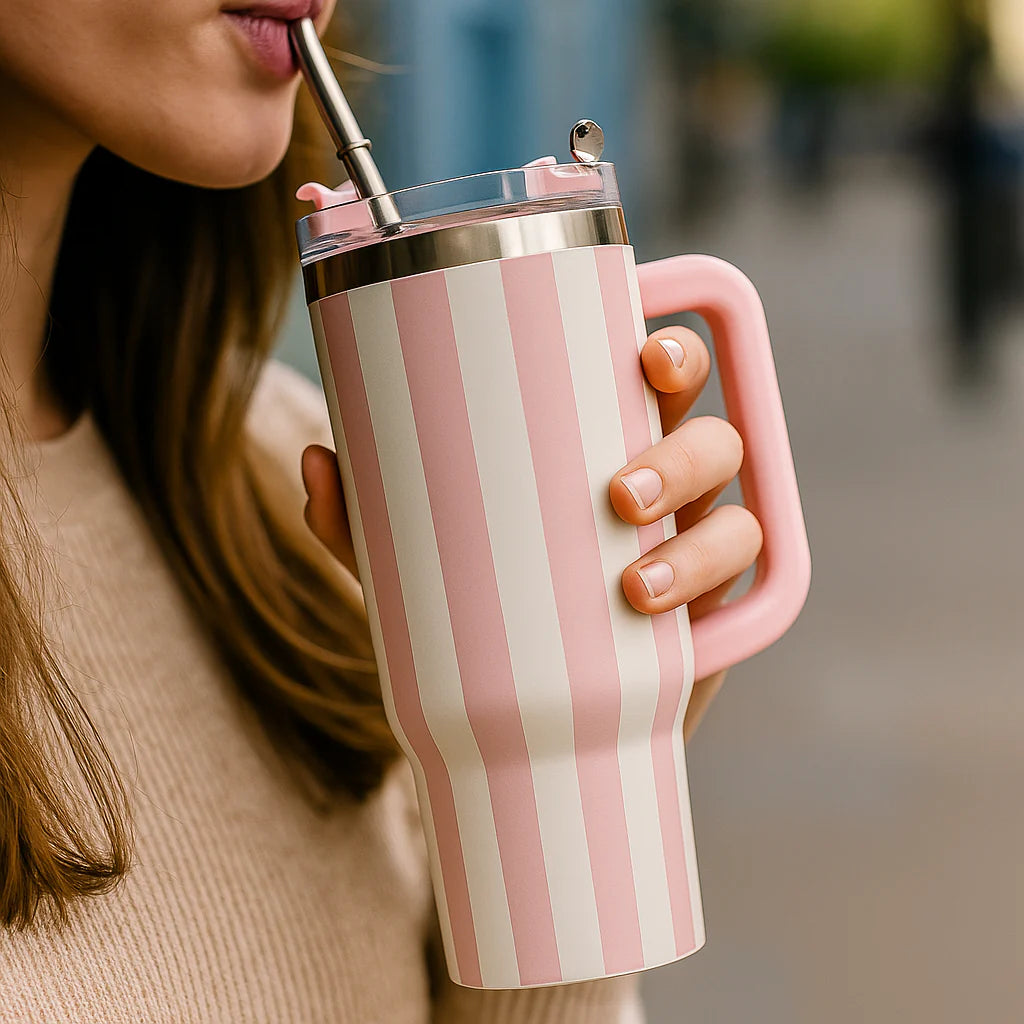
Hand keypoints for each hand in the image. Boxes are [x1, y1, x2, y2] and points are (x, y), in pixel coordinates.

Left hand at [302, 325, 761, 738]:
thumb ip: (365, 525)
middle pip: (714, 441)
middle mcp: (662, 500)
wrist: (509, 735)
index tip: (646, 353)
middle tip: (618, 497)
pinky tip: (671, 630)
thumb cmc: (473, 625)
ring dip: (704, 541)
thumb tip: (315, 462)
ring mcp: (691, 564)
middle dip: (685, 453)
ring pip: (740, 521)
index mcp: (604, 456)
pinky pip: (748, 601)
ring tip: (635, 585)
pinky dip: (723, 602)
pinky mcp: (708, 631)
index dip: (673, 353)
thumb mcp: (414, 578)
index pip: (655, 387)